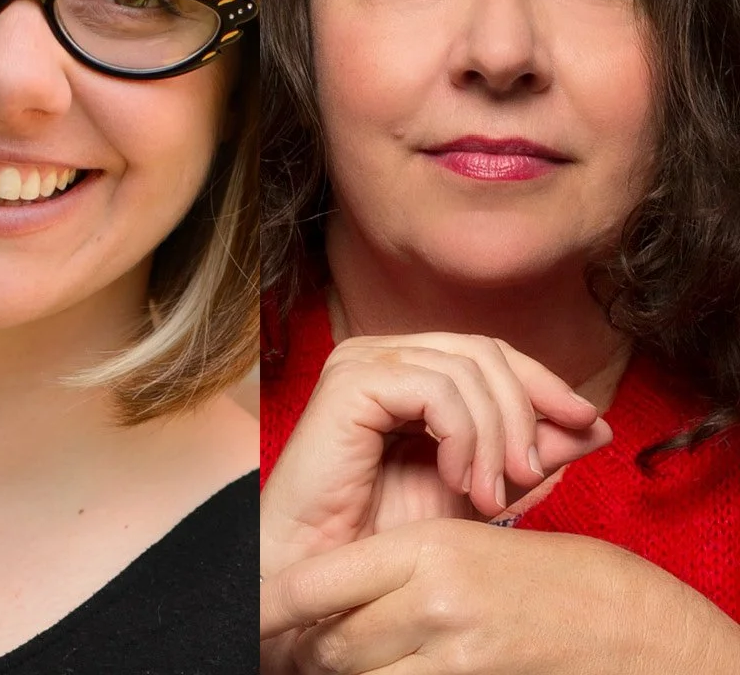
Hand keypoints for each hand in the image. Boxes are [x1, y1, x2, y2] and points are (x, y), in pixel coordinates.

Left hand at [260, 518, 739, 673]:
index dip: (270, 610)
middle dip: (313, 651)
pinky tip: (385, 673)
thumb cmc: (525, 576)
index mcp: (422, 550)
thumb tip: (311, 596)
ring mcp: (454, 651)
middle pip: (330, 643)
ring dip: (347, 672)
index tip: (242, 619)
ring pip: (357, 674)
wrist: (615, 618)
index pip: (317, 586)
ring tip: (350, 658)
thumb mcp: (454, 546)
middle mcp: (433, 600)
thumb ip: (385, 566)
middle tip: (305, 648)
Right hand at [262, 332, 608, 576]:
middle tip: (531, 477)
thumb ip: (530, 454)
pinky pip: (436, 388)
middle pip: (485, 352)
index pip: (491, 354)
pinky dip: (463, 436)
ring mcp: (362, 363)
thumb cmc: (385, 538)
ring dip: (495, 437)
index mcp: (408, 372)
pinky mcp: (350, 382)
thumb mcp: (479, 490)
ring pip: (468, 369)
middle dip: (525, 413)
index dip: (544, 384)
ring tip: (492, 496)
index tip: (589, 425)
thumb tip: (596, 425)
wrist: (327, 571)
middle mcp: (382, 356)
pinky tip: (458, 481)